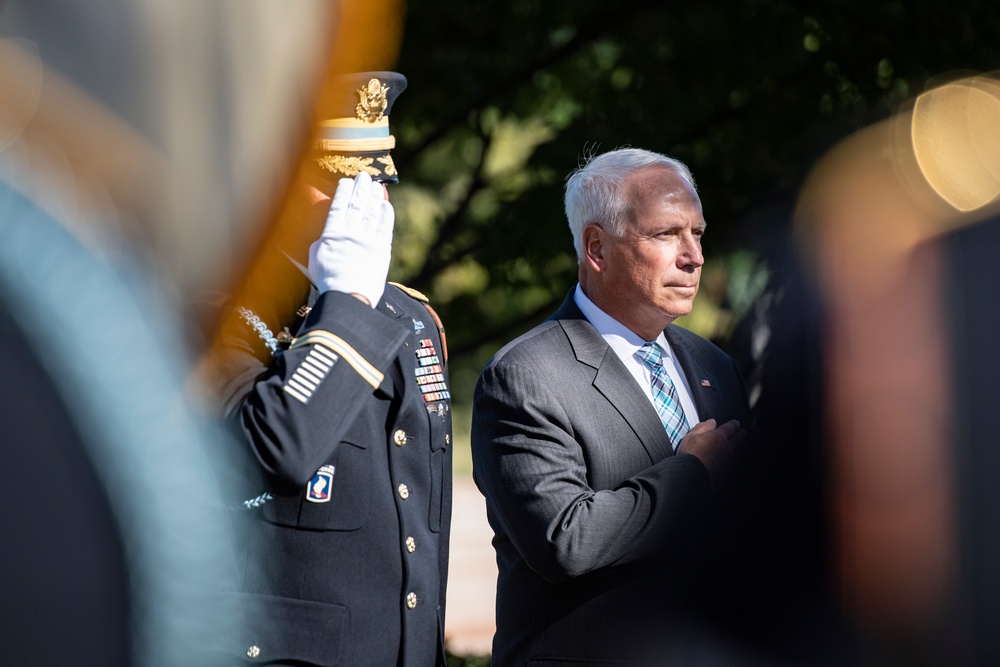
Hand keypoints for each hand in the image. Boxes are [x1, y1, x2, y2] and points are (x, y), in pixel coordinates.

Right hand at [308, 172, 392, 307]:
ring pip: (372, 213)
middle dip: (360, 189)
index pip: (338, 206)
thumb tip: (325, 236)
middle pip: (357, 205)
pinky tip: (386, 205)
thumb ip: (320, 243)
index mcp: (332, 234)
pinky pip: (385, 228)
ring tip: (376, 185)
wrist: (349, 297)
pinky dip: (386, 215)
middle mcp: (351, 233)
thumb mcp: (314, 259)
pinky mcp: (382, 250)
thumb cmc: (328, 281)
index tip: (346, 181)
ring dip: (374, 197)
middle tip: (364, 176)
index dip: (343, 192)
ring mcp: (368, 240)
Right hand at [677, 419, 744, 487]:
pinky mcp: (729, 472)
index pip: (730, 428)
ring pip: (740, 450)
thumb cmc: (690, 456)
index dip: (733, 424)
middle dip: (741, 434)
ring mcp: (729, 460)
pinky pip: (737, 461)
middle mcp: (727, 448)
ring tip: (741, 443)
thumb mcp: (691, 437)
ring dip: (741, 445)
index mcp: (718, 437)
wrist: (693, 477)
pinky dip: (737, 457)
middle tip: (742, 431)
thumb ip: (702, 427)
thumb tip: (711, 422)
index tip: (735, 423)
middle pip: (739, 439)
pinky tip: (735, 458)